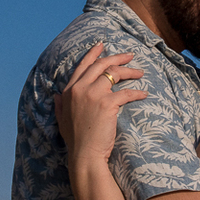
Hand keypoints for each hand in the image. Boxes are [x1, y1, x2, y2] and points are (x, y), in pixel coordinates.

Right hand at [56, 43, 146, 166]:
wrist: (84, 154)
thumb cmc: (76, 140)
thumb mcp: (62, 119)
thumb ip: (60, 105)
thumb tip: (56, 95)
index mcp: (69, 91)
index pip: (83, 66)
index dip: (93, 54)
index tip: (101, 45)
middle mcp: (80, 88)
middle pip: (101, 65)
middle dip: (117, 57)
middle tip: (130, 55)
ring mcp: (93, 94)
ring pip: (114, 74)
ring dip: (130, 72)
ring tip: (140, 74)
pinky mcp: (107, 103)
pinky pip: (126, 93)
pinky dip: (137, 93)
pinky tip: (144, 94)